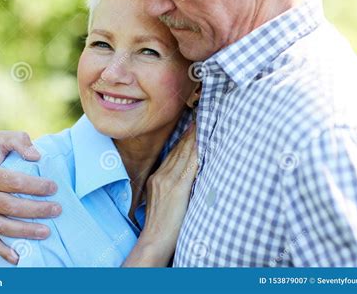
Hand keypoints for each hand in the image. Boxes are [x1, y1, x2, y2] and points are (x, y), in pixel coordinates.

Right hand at [0, 131, 61, 263]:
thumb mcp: (1, 139)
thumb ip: (20, 141)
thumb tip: (37, 156)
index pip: (15, 182)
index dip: (36, 186)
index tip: (54, 187)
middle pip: (11, 206)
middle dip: (37, 209)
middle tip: (57, 210)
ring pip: (2, 226)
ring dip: (25, 231)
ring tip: (47, 232)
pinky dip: (3, 250)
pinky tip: (19, 257)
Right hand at [123, 124, 197, 265]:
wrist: (153, 241)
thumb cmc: (160, 227)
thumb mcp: (161, 203)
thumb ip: (170, 190)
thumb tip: (183, 183)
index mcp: (157, 179)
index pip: (173, 154)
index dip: (183, 139)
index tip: (191, 125)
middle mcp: (161, 176)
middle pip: (178, 150)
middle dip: (189, 132)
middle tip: (199, 115)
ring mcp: (168, 181)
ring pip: (183, 154)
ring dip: (193, 138)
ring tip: (202, 122)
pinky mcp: (177, 189)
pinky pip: (188, 166)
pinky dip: (196, 152)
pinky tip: (202, 143)